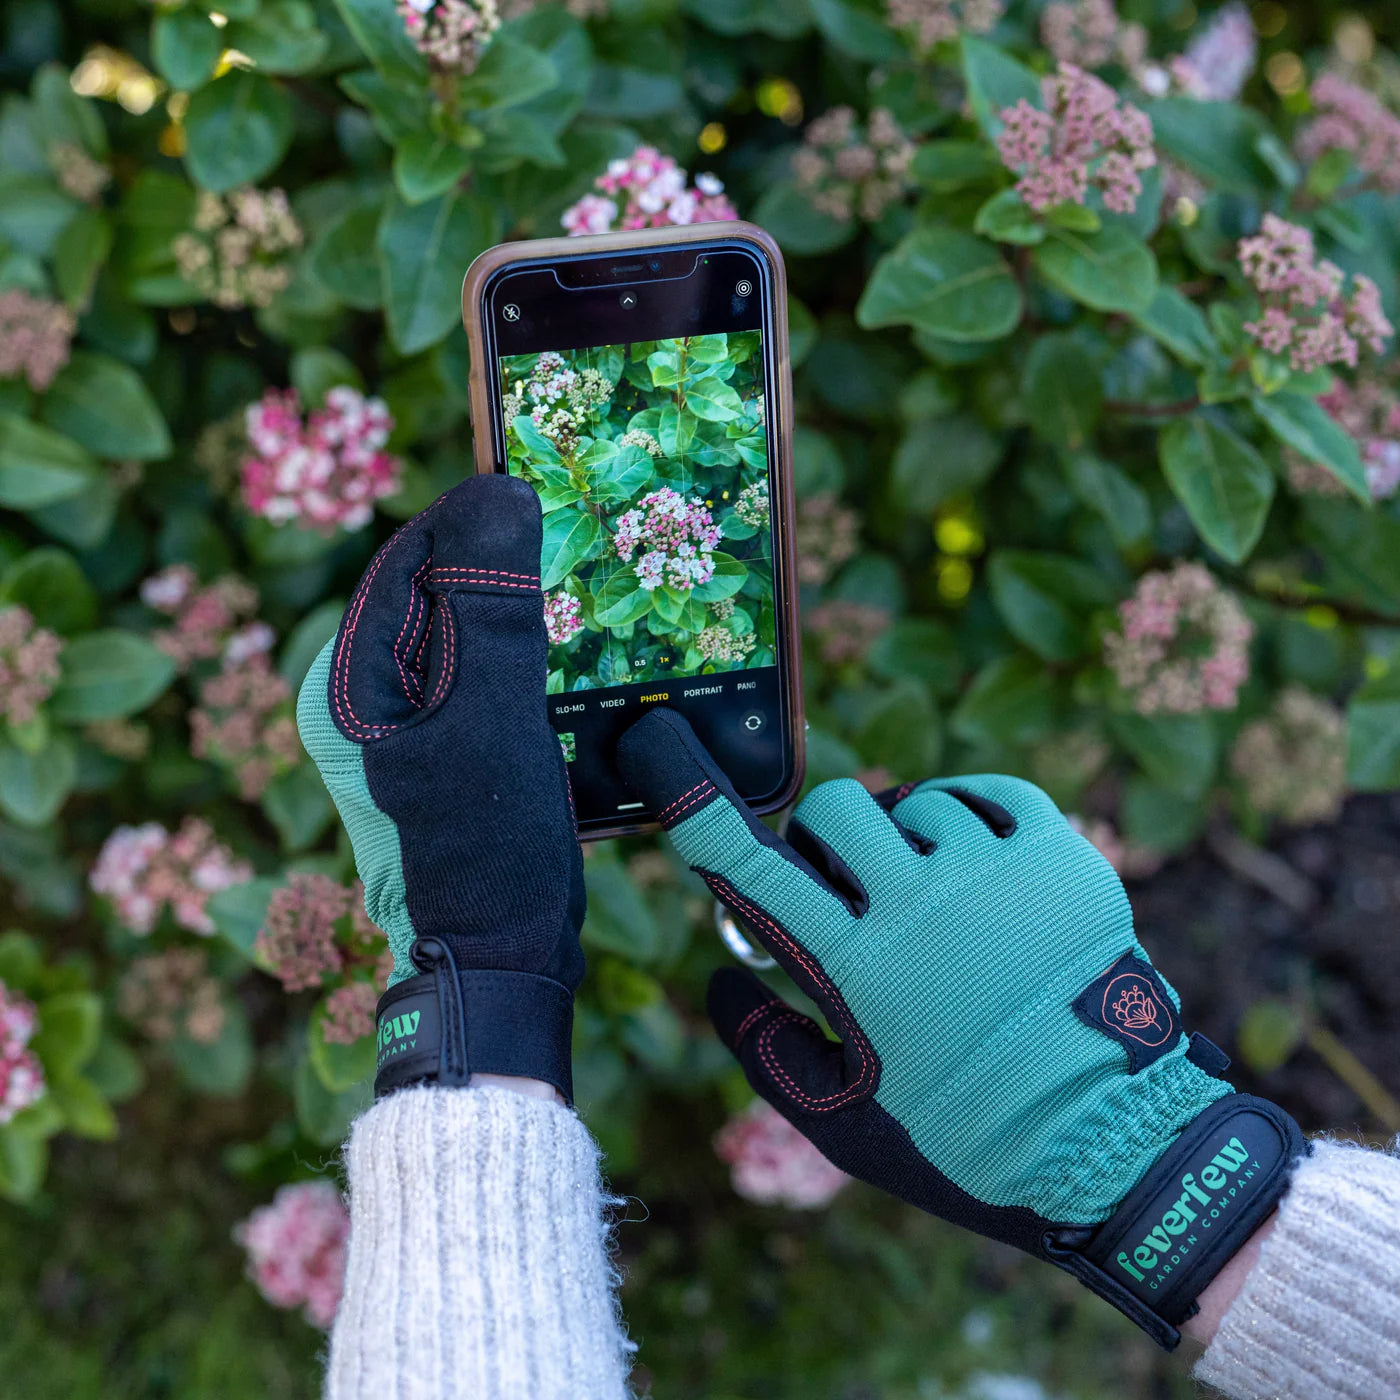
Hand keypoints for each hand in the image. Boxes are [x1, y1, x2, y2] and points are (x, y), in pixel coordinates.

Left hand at [298, 475, 583, 1103]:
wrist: (496, 963)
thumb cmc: (484, 845)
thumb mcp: (492, 717)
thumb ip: (489, 606)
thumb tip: (497, 490)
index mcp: (349, 680)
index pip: (410, 559)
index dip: (480, 522)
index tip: (556, 497)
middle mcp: (366, 698)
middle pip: (440, 597)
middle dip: (510, 573)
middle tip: (589, 550)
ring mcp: (407, 732)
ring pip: (472, 641)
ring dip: (529, 619)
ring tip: (595, 602)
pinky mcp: (448, 759)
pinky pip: (490, 686)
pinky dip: (535, 668)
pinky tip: (582, 667)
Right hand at [617, 708, 1302, 1348]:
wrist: (1114, 1146)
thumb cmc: (962, 1139)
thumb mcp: (842, 1120)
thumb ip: (763, 1046)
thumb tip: (722, 981)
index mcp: (857, 964)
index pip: (753, 861)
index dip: (695, 798)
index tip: (660, 741)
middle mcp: (921, 903)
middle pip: (836, 807)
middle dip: (826, 842)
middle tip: (853, 894)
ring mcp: (997, 874)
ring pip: (914, 803)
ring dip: (905, 843)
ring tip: (939, 906)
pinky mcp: (1064, 860)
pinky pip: (993, 795)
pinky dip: (972, 820)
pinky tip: (979, 869)